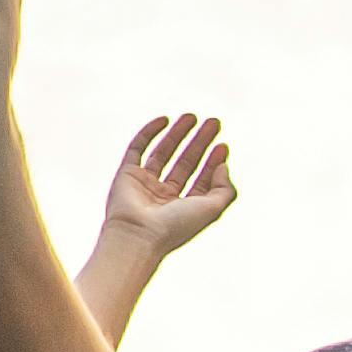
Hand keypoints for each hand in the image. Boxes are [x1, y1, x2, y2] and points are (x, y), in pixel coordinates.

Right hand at [100, 114, 236, 258]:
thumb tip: (223, 165)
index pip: (202, 179)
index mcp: (184, 207)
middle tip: (213, 123)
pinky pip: (138, 148)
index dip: (214, 161)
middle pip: (185, 162)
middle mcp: (164, 195)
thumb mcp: (212, 209)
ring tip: (192, 116)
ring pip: (163, 152)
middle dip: (200, 142)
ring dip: (178, 134)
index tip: (222, 145)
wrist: (137, 235)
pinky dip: (149, 132)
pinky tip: (165, 120)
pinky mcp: (126, 174)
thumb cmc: (175, 227)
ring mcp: (145, 183)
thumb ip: (224, 188)